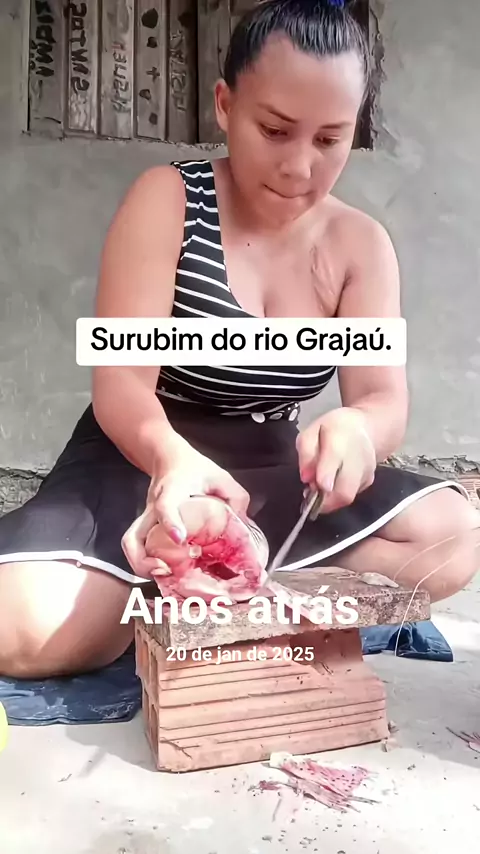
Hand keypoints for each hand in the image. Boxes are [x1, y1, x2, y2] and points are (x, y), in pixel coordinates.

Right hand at [121, 450, 249, 576]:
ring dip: (142, 566)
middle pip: (134, 537)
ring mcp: (146, 520)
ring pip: (130, 546)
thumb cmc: (193, 469)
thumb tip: (243, 526)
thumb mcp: (220, 476)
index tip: (180, 538)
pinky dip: (145, 564)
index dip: (171, 522)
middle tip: (165, 570)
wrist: (168, 458)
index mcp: (172, 491)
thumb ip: (235, 498)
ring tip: (164, 576)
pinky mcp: (146, 528)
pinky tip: (165, 571)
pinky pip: (137, 549)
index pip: (165, 506)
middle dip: (144, 561)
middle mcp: (153, 508)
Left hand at [296, 407, 376, 513]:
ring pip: (348, 497)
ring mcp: (366, 471)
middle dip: (324, 500)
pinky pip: (351, 495)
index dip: (324, 476)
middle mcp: (358, 457)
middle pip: (345, 490)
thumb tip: (306, 478)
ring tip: (319, 485)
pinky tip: (333, 482)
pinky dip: (338, 494)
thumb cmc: (332, 429)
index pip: (334, 459)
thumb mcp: (311, 432)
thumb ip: (306, 453)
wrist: (362, 428)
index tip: (313, 486)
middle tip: (310, 492)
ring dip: (329, 498)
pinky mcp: (369, 481)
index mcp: (339, 437)